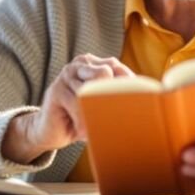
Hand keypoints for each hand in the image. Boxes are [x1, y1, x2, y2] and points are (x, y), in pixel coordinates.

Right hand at [1, 54, 133, 163]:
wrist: (48, 130)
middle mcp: (79, 64)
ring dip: (96, 115)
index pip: (118, 69)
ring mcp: (66, 75)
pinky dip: (83, 122)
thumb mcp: (100, 103)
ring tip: (93, 127)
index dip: (127, 88)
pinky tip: (82, 131)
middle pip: (106, 73)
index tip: (132, 107)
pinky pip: (78, 105)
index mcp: (93, 63)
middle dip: (111, 97)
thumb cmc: (80, 116)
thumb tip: (146, 99)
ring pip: (92, 91)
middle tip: (112, 116)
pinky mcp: (56, 90)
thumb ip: (116, 95)